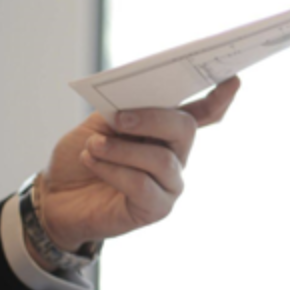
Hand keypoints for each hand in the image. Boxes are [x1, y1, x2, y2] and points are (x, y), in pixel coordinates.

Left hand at [27, 77, 240, 264]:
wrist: (56, 196)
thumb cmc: (81, 156)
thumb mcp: (100, 123)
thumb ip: (123, 109)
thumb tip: (137, 98)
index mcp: (166, 131)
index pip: (203, 114)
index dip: (219, 98)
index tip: (232, 80)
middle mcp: (175, 156)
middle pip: (185, 129)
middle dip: (153, 119)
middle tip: (119, 119)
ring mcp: (169, 184)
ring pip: (161, 159)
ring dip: (122, 150)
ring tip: (94, 146)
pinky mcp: (156, 209)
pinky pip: (142, 185)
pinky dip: (113, 170)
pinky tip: (93, 162)